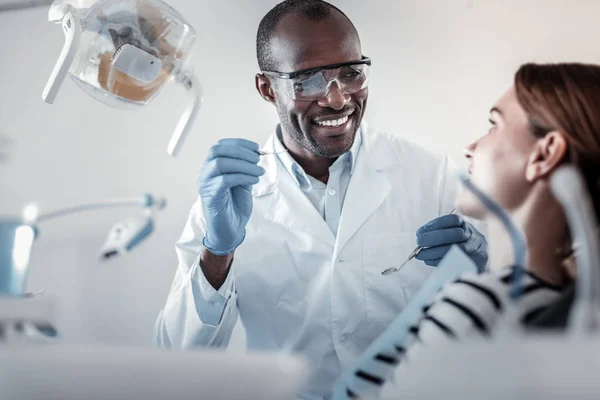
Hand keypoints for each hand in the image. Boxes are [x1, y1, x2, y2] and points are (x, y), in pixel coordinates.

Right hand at [197, 138, 264, 255]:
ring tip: (259, 172)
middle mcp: (205, 173)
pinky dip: (242, 177)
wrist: (231, 230)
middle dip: (239, 151)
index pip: (221, 146)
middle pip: (216, 150)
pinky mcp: (210, 196)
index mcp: (211, 167)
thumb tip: (256, 155)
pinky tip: (253, 181)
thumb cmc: (235, 206)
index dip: (239, 143)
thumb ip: (245, 168)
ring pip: (220, 164)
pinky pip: (225, 180)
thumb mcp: (243, 182)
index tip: (256, 148)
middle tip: (257, 159)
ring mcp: (205, 184)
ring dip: (243, 165)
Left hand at [415, 214, 487, 271]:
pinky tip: (428, 260)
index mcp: (466, 226)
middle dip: (434, 237)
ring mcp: (474, 251)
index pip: (453, 220)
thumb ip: (439, 231)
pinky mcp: (472, 265)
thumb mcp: (454, 232)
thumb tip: (420, 234)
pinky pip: (454, 263)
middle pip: (455, 234)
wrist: (480, 259)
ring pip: (454, 250)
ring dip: (434, 251)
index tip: (420, 231)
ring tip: (420, 253)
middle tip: (419, 241)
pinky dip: (438, 261)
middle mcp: (472, 237)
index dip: (435, 224)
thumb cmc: (460, 243)